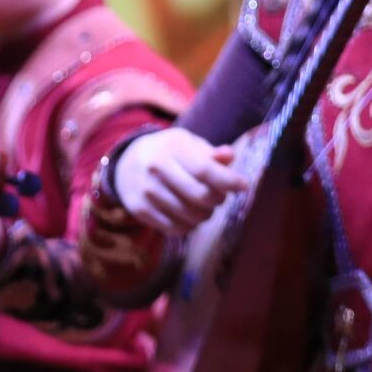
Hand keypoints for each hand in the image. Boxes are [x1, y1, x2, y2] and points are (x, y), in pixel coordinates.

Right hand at [111, 127, 245, 234]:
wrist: (127, 162)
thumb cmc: (170, 152)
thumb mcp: (189, 144)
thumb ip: (211, 153)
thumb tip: (229, 157)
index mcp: (172, 148)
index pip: (204, 169)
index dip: (228, 181)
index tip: (244, 186)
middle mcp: (156, 169)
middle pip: (200, 195)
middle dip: (219, 199)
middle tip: (220, 195)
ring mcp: (146, 191)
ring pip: (190, 215)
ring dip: (206, 214)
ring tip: (205, 205)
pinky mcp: (140, 210)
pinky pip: (175, 227)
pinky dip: (190, 225)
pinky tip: (190, 214)